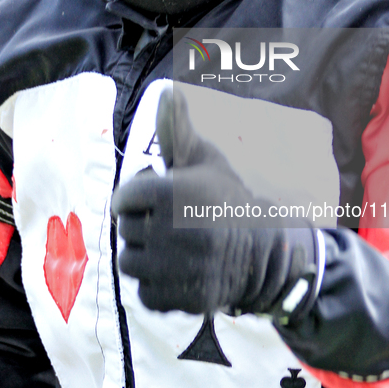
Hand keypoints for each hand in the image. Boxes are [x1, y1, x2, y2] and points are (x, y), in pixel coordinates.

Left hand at [112, 87, 316, 316]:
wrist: (266, 249)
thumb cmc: (227, 199)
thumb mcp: (204, 160)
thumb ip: (177, 130)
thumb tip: (167, 90)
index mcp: (172, 193)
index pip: (123, 198)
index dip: (136, 198)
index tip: (156, 200)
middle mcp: (171, 230)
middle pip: (126, 231)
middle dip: (142, 227)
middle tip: (169, 225)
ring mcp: (177, 267)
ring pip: (131, 263)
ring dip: (146, 257)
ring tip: (172, 249)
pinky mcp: (183, 297)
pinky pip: (146, 292)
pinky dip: (157, 286)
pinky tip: (178, 272)